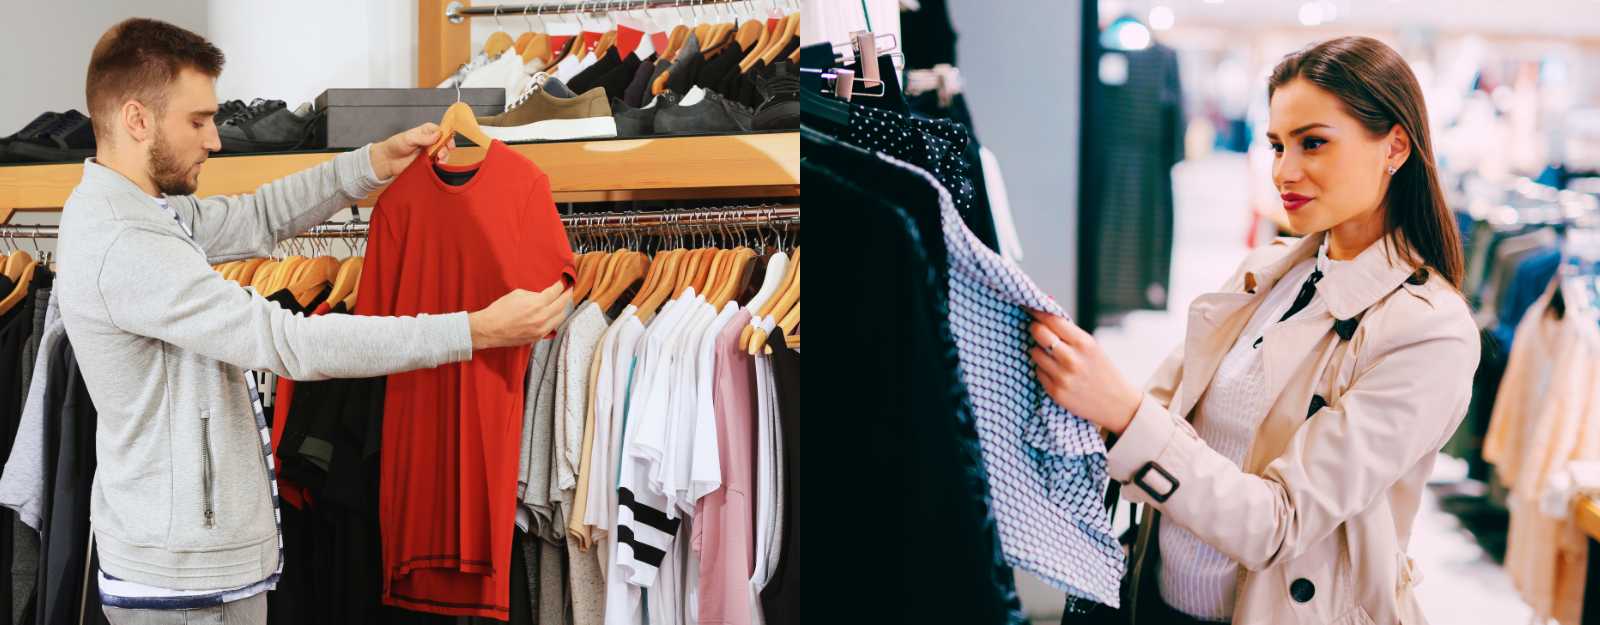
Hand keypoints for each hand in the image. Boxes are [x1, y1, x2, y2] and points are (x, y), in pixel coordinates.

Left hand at [370, 123, 447, 179]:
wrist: (388, 161)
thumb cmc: (395, 146)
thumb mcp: (408, 138)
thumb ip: (423, 137)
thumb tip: (437, 135)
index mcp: (425, 131)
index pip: (440, 130)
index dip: (446, 135)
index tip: (447, 141)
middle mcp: (429, 141)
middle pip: (444, 142)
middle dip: (446, 147)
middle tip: (441, 153)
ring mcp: (429, 152)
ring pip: (443, 153)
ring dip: (444, 156)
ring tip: (439, 160)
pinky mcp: (428, 162)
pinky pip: (438, 162)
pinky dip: (440, 164)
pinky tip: (437, 164)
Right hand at [469, 282, 571, 349]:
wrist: (489, 329)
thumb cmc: (500, 310)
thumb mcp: (518, 294)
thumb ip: (534, 294)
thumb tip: (543, 296)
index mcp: (537, 304)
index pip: (556, 292)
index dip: (563, 285)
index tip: (566, 281)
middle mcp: (542, 317)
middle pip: (562, 305)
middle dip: (567, 295)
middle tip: (569, 289)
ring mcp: (541, 329)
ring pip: (560, 317)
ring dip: (562, 308)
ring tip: (562, 302)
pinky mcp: (538, 338)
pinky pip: (552, 327)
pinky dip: (554, 319)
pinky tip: (553, 315)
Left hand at [1026, 309, 1141, 435]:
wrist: (1116, 403)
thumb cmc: (1101, 370)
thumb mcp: (1092, 347)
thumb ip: (1069, 333)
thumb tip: (1044, 314)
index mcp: (1084, 343)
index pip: (1052, 320)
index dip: (1038, 312)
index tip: (1030, 308)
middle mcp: (1072, 359)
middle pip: (1039, 333)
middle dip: (1035, 328)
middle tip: (1036, 329)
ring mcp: (1063, 377)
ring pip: (1034, 352)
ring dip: (1038, 350)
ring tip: (1049, 354)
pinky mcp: (1056, 392)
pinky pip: (1037, 371)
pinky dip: (1042, 369)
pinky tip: (1054, 371)